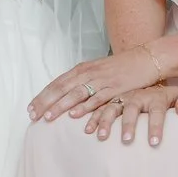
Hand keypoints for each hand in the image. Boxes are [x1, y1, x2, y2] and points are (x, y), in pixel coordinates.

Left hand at [28, 44, 165, 122]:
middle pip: (61, 88)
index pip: (57, 83)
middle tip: (32, 116)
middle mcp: (88, 73)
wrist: (147, 59)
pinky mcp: (115, 88)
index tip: (30, 109)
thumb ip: (83, 82)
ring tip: (48, 117)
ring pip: (75, 94)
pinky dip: (85, 106)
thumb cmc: (122, 67)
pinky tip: (75, 114)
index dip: (42, 96)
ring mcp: (101, 80)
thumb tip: (67, 96)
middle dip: (45, 103)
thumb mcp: (98, 71)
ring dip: (60, 106)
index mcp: (82, 69)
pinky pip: (97, 98)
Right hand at [84, 82, 177, 144]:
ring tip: (102, 137)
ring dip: (105, 122)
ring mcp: (121, 98)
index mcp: (154, 96)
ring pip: (111, 108)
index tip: (154, 142)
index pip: (157, 111)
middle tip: (127, 140)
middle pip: (132, 109)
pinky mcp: (110, 100)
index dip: (156, 125)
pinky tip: (88, 130)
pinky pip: (98, 108)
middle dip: (128, 125)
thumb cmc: (164, 94)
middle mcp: (136, 96)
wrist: (149, 72)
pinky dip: (92, 118)